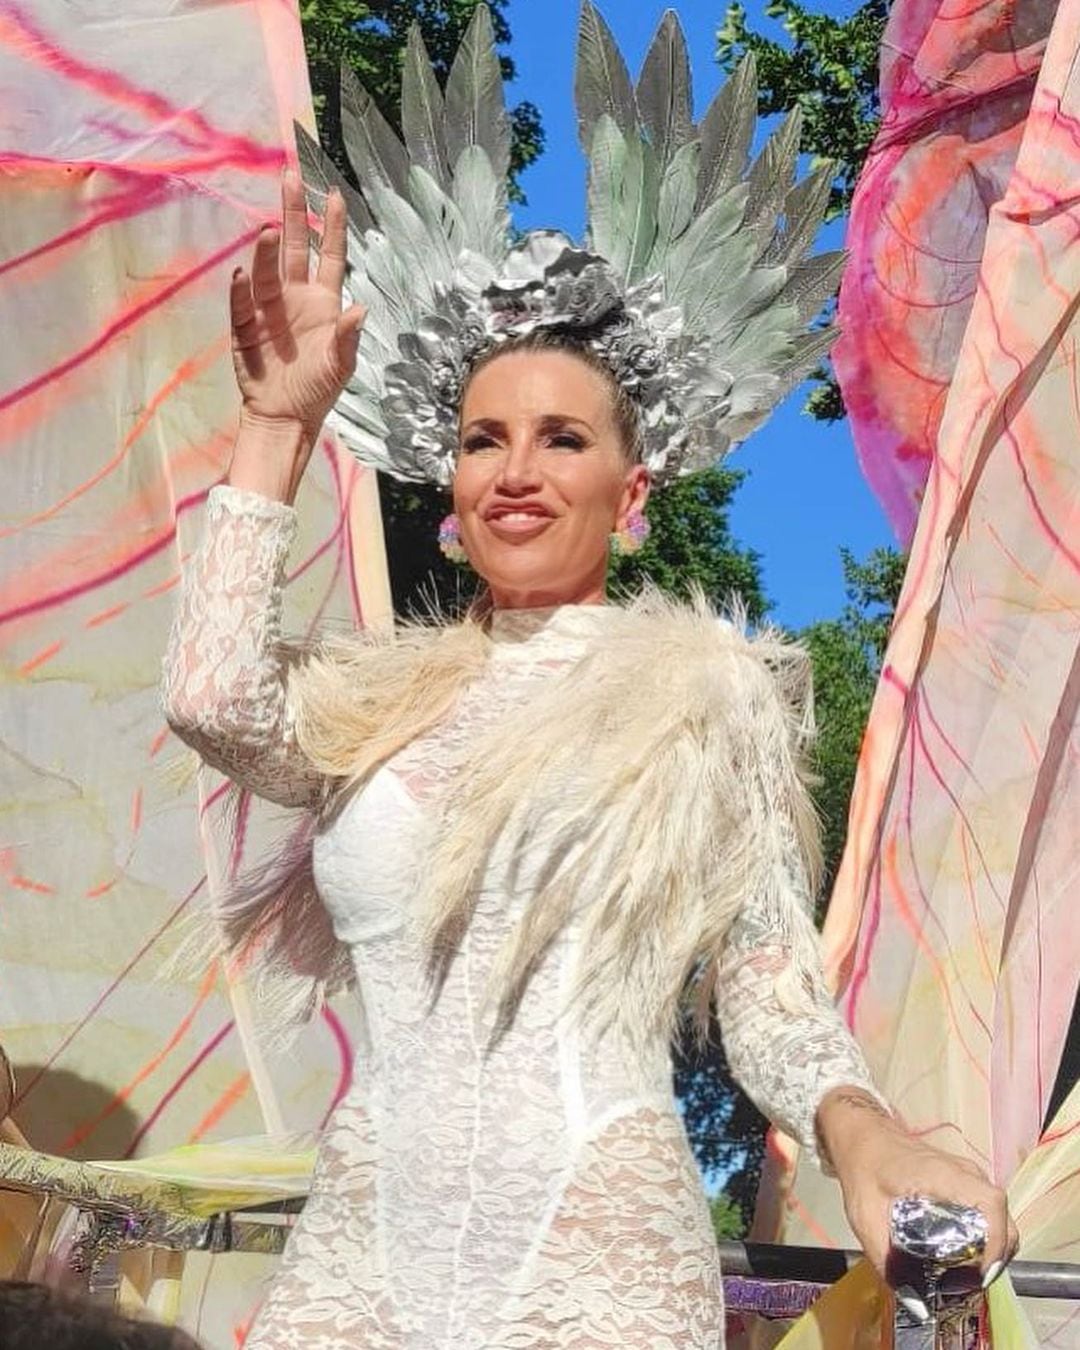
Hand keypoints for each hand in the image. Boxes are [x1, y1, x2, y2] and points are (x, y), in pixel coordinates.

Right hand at [228, 168, 365, 498]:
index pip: (329, 256)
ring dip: (266, 253)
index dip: (332, 227)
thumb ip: (348, 338)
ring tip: (267, 231)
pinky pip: (242, 304)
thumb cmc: (317, 391)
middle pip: (293, 248)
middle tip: (290, 178)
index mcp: (323, 303)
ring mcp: (268, 310)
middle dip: (293, 214)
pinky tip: (241, 276)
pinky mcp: (245, 328)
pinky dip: (241, 291)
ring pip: (267, 272)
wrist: (284, 418)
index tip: (334, 194)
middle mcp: (295, 298)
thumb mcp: (340, 367)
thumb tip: (361, 309)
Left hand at [817, 1089, 1018, 1297]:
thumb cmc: (864, 1166)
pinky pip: (987, 1212)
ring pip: (998, 1217)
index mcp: (943, 1175)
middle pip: (1003, 1217)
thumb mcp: (865, 1213)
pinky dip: (985, 1236)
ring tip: (967, 1273)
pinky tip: (963, 1254)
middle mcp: (964, 1173)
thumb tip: (911, 1299)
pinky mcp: (964, 1182)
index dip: (996, 1241)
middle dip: (996, 1255)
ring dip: (992, 1248)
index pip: (991, 1203)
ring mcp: (967, 1176)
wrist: (862, 1134)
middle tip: (972, 1281)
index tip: (982, 1271)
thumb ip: (884, 1257)